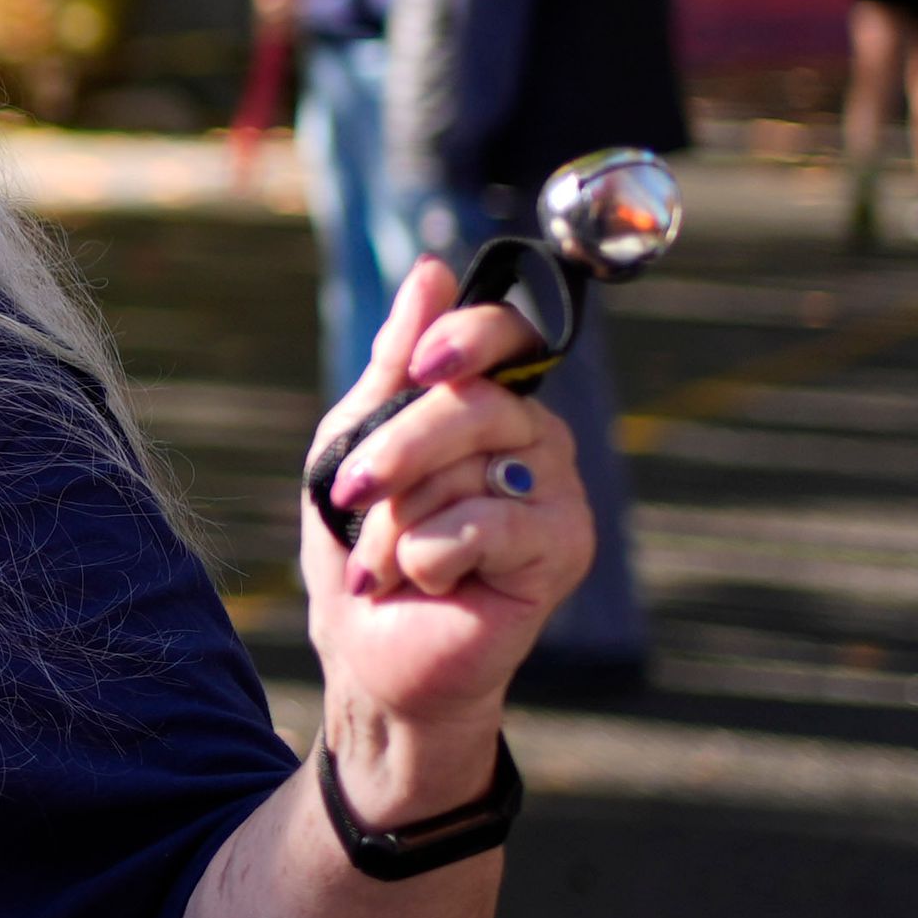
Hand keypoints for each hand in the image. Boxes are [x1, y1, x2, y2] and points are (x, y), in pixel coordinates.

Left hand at [302, 257, 594, 743]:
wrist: (371, 646)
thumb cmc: (361, 540)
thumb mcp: (354, 439)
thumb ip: (395, 363)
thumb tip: (432, 270)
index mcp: (488, 400)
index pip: (504, 335)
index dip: (468, 336)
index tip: (424, 362)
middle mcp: (534, 434)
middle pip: (473, 402)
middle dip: (394, 451)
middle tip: (352, 495)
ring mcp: (558, 489)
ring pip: (469, 467)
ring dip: (400, 521)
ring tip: (388, 562)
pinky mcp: (566, 546)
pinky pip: (485, 524)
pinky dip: (429, 557)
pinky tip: (430, 583)